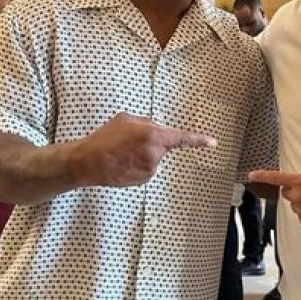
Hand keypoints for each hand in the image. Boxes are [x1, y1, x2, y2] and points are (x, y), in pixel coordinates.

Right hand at [69, 112, 216, 187]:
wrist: (88, 162)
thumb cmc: (104, 139)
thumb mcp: (126, 120)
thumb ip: (147, 123)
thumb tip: (157, 128)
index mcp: (153, 136)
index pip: (181, 138)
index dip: (198, 140)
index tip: (212, 142)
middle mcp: (154, 154)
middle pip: (162, 146)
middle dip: (151, 142)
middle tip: (128, 141)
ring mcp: (150, 169)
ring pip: (154, 158)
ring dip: (143, 154)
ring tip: (122, 153)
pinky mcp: (144, 180)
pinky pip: (147, 169)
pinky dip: (138, 165)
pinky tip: (123, 163)